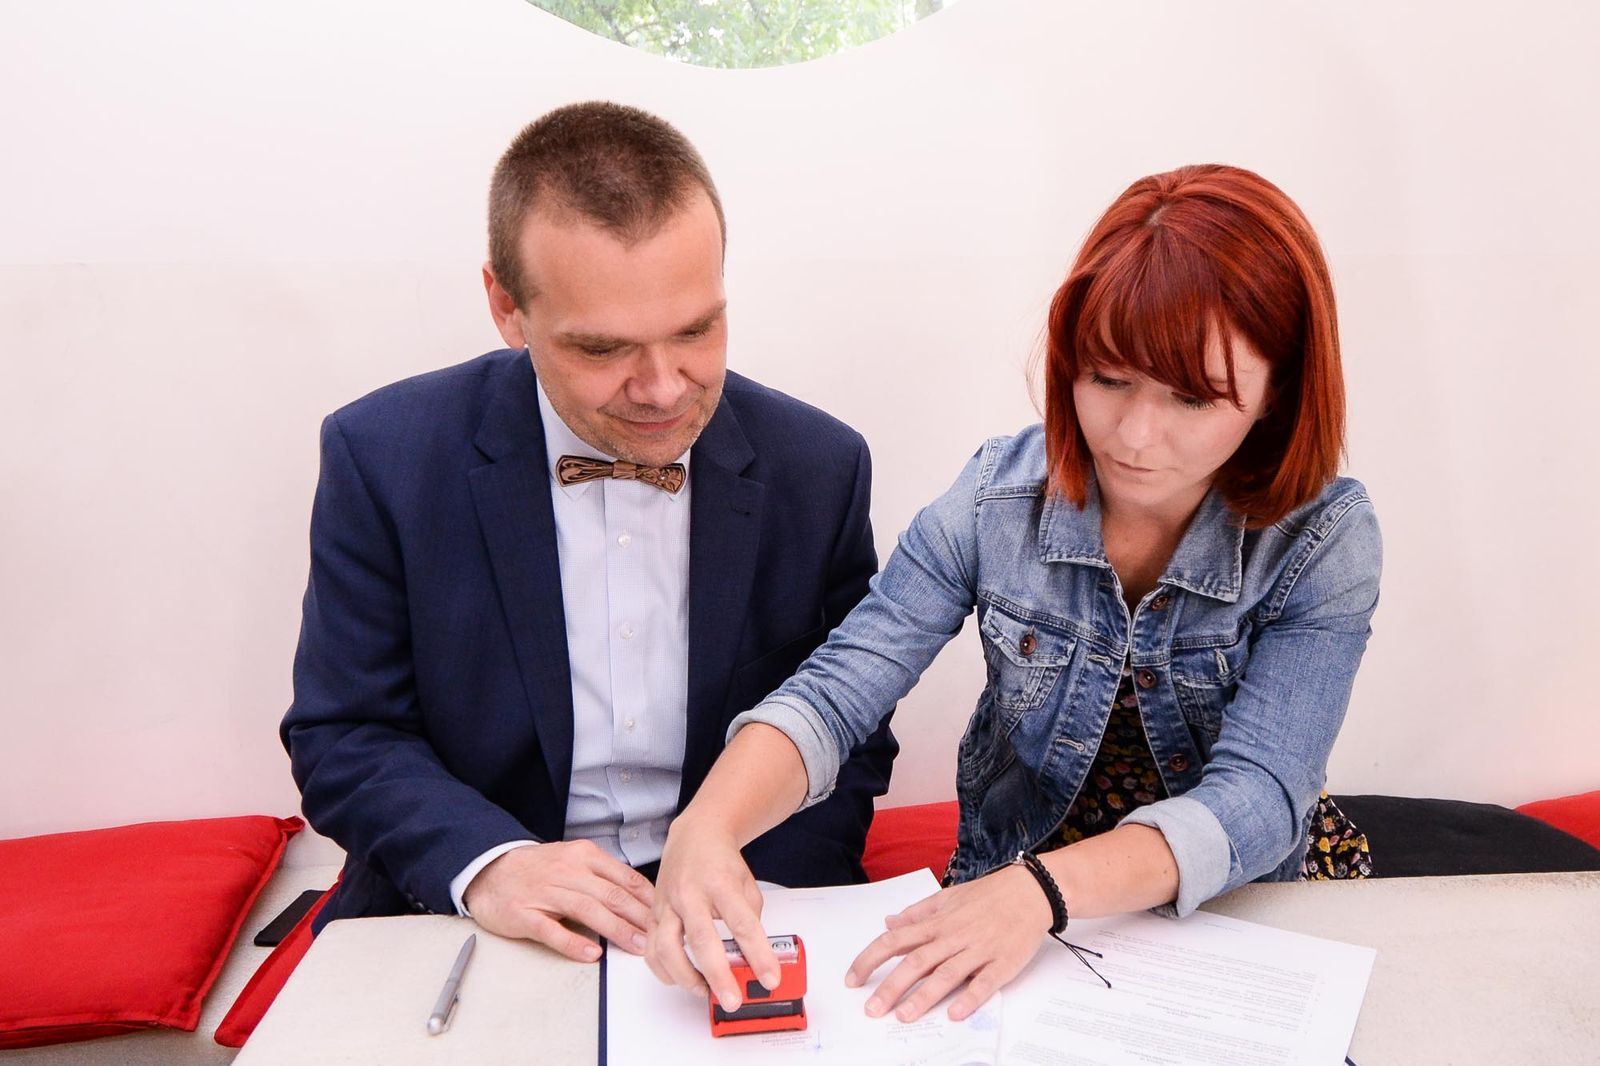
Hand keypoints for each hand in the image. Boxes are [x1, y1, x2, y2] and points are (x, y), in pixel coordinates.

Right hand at [462, 840, 654, 961]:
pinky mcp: (524, 914)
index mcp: (583, 856)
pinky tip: (592, 953)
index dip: (648, 899)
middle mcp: (567, 871)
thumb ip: (603, 876)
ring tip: (635, 947)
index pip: (625, 878)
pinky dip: (573, 943)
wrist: (489, 869)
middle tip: (658, 936)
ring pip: (587, 911)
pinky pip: (552, 930)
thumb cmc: (537, 869)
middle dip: (639, 918)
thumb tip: (641, 898)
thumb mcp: (573, 860)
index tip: (665, 915)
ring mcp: (545, 892)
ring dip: (615, 931)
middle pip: (611, 895)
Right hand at [645, 815, 780, 1012]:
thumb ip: (749, 921)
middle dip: (719, 976)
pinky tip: (680, 978)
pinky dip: (664, 970)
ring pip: (667, 948)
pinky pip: (650, 949)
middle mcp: (690, 893)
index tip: (769, 978)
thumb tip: (751, 960)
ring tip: (705, 991)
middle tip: (733, 999)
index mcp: (721, 883)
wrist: (695, 836)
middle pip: (702, 940)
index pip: (742, 924)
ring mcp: (668, 903)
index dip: (758, 955)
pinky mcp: (653, 913)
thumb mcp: (747, 886)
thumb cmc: (721, 862)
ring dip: (686, 978)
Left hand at [846, 864, 1051, 1021]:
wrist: (1031, 890)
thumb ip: (917, 913)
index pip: (895, 940)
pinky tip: (955, 1013)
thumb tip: (888, 922)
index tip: (853, 979)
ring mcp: (978, 950)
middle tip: (872, 1009)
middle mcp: (953, 937)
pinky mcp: (1002, 963)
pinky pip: (984, 983)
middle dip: (891, 986)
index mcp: (937, 923)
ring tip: (904, 1016)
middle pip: (916, 962)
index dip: (870, 959)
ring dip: (924, 997)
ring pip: (946, 974)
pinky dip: (970, 998)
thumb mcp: (947, 897)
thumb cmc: (988, 895)